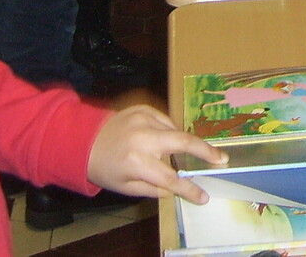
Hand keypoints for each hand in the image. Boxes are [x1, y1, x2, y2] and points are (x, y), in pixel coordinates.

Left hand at [86, 104, 226, 204]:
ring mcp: (144, 119)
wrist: (82, 140)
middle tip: (222, 158)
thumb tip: (177, 188)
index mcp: (138, 162)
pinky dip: (168, 131)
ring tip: (172, 151)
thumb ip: (155, 188)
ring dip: (180, 143)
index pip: (171, 178)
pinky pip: (166, 120)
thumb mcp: (127, 187)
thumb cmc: (105, 169)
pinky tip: (160, 138)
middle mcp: (143, 138)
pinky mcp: (144, 108)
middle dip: (205, 151)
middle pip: (183, 142)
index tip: (204, 196)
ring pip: (175, 131)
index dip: (189, 189)